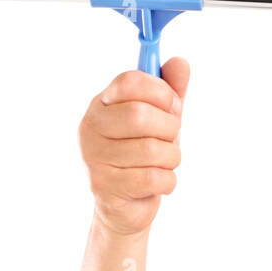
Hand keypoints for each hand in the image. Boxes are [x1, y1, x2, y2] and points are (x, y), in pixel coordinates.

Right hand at [79, 57, 189, 235]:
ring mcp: (94, 157)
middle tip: (171, 139)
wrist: (124, 208)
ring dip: (171, 159)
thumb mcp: (159, 121)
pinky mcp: (104, 186)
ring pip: (152, 150)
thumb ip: (169, 92)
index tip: (172, 105)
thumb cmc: (142, 158)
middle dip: (170, 128)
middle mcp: (91, 127)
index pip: (130, 81)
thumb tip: (180, 62)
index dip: (161, 91)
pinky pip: (152, 178)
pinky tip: (159, 183)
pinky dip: (167, 182)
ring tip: (164, 164)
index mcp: (102, 104)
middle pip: (141, 115)